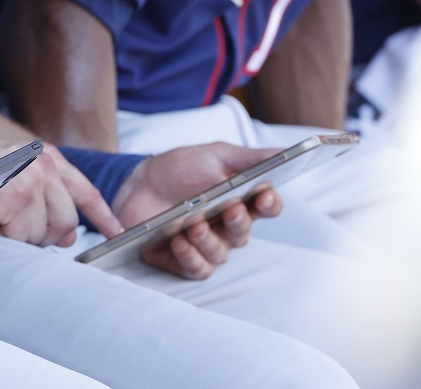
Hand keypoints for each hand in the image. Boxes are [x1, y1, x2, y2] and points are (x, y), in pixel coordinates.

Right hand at [0, 134, 121, 245]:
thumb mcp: (14, 170)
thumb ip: (45, 196)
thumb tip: (68, 236)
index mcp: (48, 157)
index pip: (86, 191)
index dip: (104, 216)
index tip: (118, 232)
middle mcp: (45, 167)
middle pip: (67, 223)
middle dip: (45, 234)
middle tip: (16, 227)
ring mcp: (32, 183)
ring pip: (41, 234)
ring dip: (18, 234)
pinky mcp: (15, 200)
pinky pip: (20, 237)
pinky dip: (1, 235)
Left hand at [111, 143, 283, 279]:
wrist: (138, 182)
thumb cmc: (180, 169)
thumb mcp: (215, 156)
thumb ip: (249, 158)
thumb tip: (283, 152)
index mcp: (241, 201)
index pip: (266, 208)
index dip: (269, 204)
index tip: (265, 196)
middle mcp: (227, 228)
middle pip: (243, 233)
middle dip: (238, 222)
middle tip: (230, 209)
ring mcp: (206, 245)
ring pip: (220, 254)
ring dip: (208, 240)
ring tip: (194, 225)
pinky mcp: (183, 260)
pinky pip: (196, 268)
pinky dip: (190, 257)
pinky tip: (179, 241)